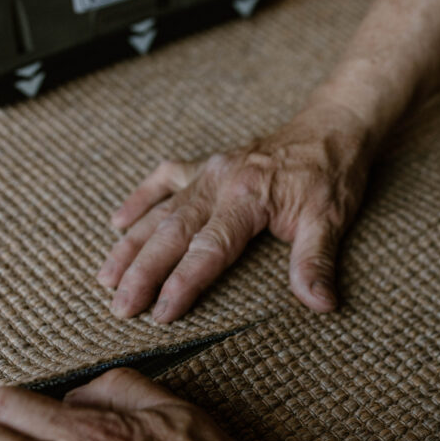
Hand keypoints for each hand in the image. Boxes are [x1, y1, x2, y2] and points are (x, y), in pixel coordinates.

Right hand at [98, 102, 374, 321]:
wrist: (333, 126)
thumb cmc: (332, 174)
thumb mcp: (332, 220)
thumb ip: (316, 262)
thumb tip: (320, 303)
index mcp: (248, 197)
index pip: (207, 250)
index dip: (182, 284)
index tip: (160, 314)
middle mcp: (219, 182)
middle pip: (172, 233)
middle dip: (142, 272)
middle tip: (120, 308)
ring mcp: (209, 170)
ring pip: (161, 212)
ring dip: (131, 245)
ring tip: (106, 278)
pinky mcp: (207, 164)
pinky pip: (165, 179)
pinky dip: (140, 199)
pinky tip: (118, 222)